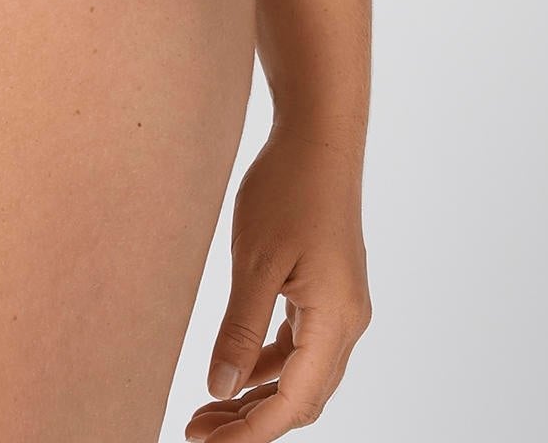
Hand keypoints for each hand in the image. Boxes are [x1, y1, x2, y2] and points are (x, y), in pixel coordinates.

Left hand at [185, 123, 370, 435]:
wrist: (319, 136)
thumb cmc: (287, 189)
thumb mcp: (255, 261)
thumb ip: (239, 329)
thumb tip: (220, 389)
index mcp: (335, 321)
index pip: (293, 402)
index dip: (250, 432)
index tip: (204, 442)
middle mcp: (348, 323)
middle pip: (302, 398)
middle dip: (252, 421)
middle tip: (198, 430)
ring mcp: (342, 307)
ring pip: (303, 375)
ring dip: (259, 396)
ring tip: (209, 408)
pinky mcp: (330, 291)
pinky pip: (302, 346)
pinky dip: (270, 364)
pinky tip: (236, 368)